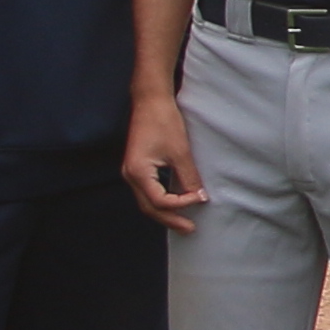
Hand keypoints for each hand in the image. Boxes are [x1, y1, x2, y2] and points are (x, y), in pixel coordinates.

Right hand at [124, 96, 205, 232]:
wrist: (150, 100)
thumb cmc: (164, 122)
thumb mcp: (180, 152)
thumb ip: (189, 177)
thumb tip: (200, 197)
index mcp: (138, 173)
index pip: (159, 201)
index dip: (181, 204)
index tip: (200, 198)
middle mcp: (130, 176)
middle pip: (149, 207)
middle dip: (170, 219)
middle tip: (190, 229)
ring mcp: (131, 172)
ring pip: (146, 201)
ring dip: (165, 212)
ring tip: (183, 222)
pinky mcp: (137, 167)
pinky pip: (147, 191)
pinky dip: (161, 200)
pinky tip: (175, 203)